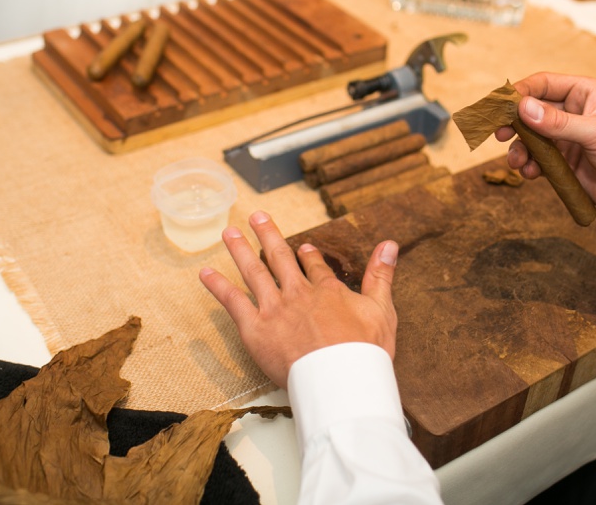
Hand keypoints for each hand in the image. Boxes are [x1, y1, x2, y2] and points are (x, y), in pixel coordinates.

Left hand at [199, 211, 397, 388]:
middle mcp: (297, 293)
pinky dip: (218, 286)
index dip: (308, 256)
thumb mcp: (382, 309)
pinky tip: (205, 272)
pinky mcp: (255, 328)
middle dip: (267, 235)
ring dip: (239, 250)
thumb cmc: (365, 351)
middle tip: (256, 217)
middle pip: (279, 258)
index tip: (303, 247)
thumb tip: (390, 244)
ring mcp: (274, 309)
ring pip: (253, 271)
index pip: (314, 267)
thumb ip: (381, 275)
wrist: (341, 379)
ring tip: (229, 232)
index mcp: (326, 290)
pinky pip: (232, 302)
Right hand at [495, 73, 595, 233]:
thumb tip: (523, 107)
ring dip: (520, 149)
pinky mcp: (566, 162)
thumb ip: (558, 122)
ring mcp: (569, 138)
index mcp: (586, 94)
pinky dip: (530, 166)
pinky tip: (531, 174)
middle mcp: (575, 113)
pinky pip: (539, 159)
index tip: (500, 107)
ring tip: (517, 163)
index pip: (544, 84)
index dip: (520, 93)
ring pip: (532, 137)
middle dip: (514, 123)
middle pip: (532, 111)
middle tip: (499, 135)